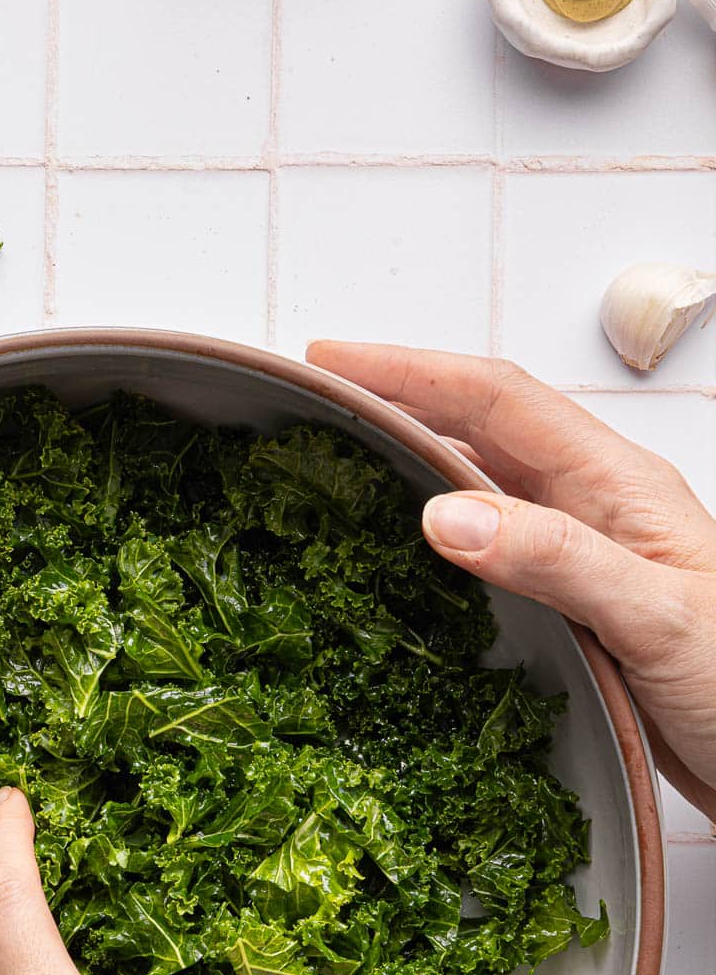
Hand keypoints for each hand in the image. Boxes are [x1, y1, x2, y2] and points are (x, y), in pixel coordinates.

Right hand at [307, 341, 715, 820]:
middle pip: (482, 427)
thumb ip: (554, 560)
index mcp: (618, 485)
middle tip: (320, 400)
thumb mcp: (654, 615)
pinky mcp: (574, 606)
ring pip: (483, 484)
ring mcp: (584, 555)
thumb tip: (444, 516)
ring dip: (413, 460)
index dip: (412, 372)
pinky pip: (491, 549)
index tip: (335, 360)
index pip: (499, 400)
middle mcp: (597, 508)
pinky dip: (437, 534)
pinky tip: (402, 552)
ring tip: (343, 459)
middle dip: (399, 399)